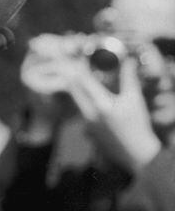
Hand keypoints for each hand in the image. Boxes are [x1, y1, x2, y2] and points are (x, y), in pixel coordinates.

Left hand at [66, 55, 160, 173]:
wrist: (137, 154)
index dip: (79, 65)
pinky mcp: (87, 127)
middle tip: (77, 63)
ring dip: (78, 85)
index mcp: (101, 104)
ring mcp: (86, 121)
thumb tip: (128, 61)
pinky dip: (83, 97)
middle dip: (74, 73)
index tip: (79, 55)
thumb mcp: (135, 100)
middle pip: (73, 87)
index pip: (82, 79)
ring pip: (76, 96)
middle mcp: (89, 112)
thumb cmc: (138, 127)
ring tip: (85, 76)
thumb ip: (128, 79)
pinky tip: (92, 94)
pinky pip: (80, 107)